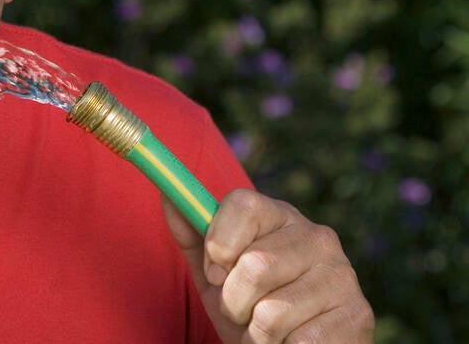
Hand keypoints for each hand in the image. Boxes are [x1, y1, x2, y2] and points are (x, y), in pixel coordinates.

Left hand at [162, 188, 374, 342]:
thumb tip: (168, 197)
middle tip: (244, 311)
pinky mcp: (357, 316)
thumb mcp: (213, 271)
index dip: (218, 242)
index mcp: (279, 214)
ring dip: (257, 334)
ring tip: (267, 331)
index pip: (243, 204)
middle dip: (234, 302)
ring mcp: (342, 274)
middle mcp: (317, 235)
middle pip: (253, 264)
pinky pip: (299, 342)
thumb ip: (192, 234)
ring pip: (272, 311)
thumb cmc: (248, 305)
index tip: (215, 271)